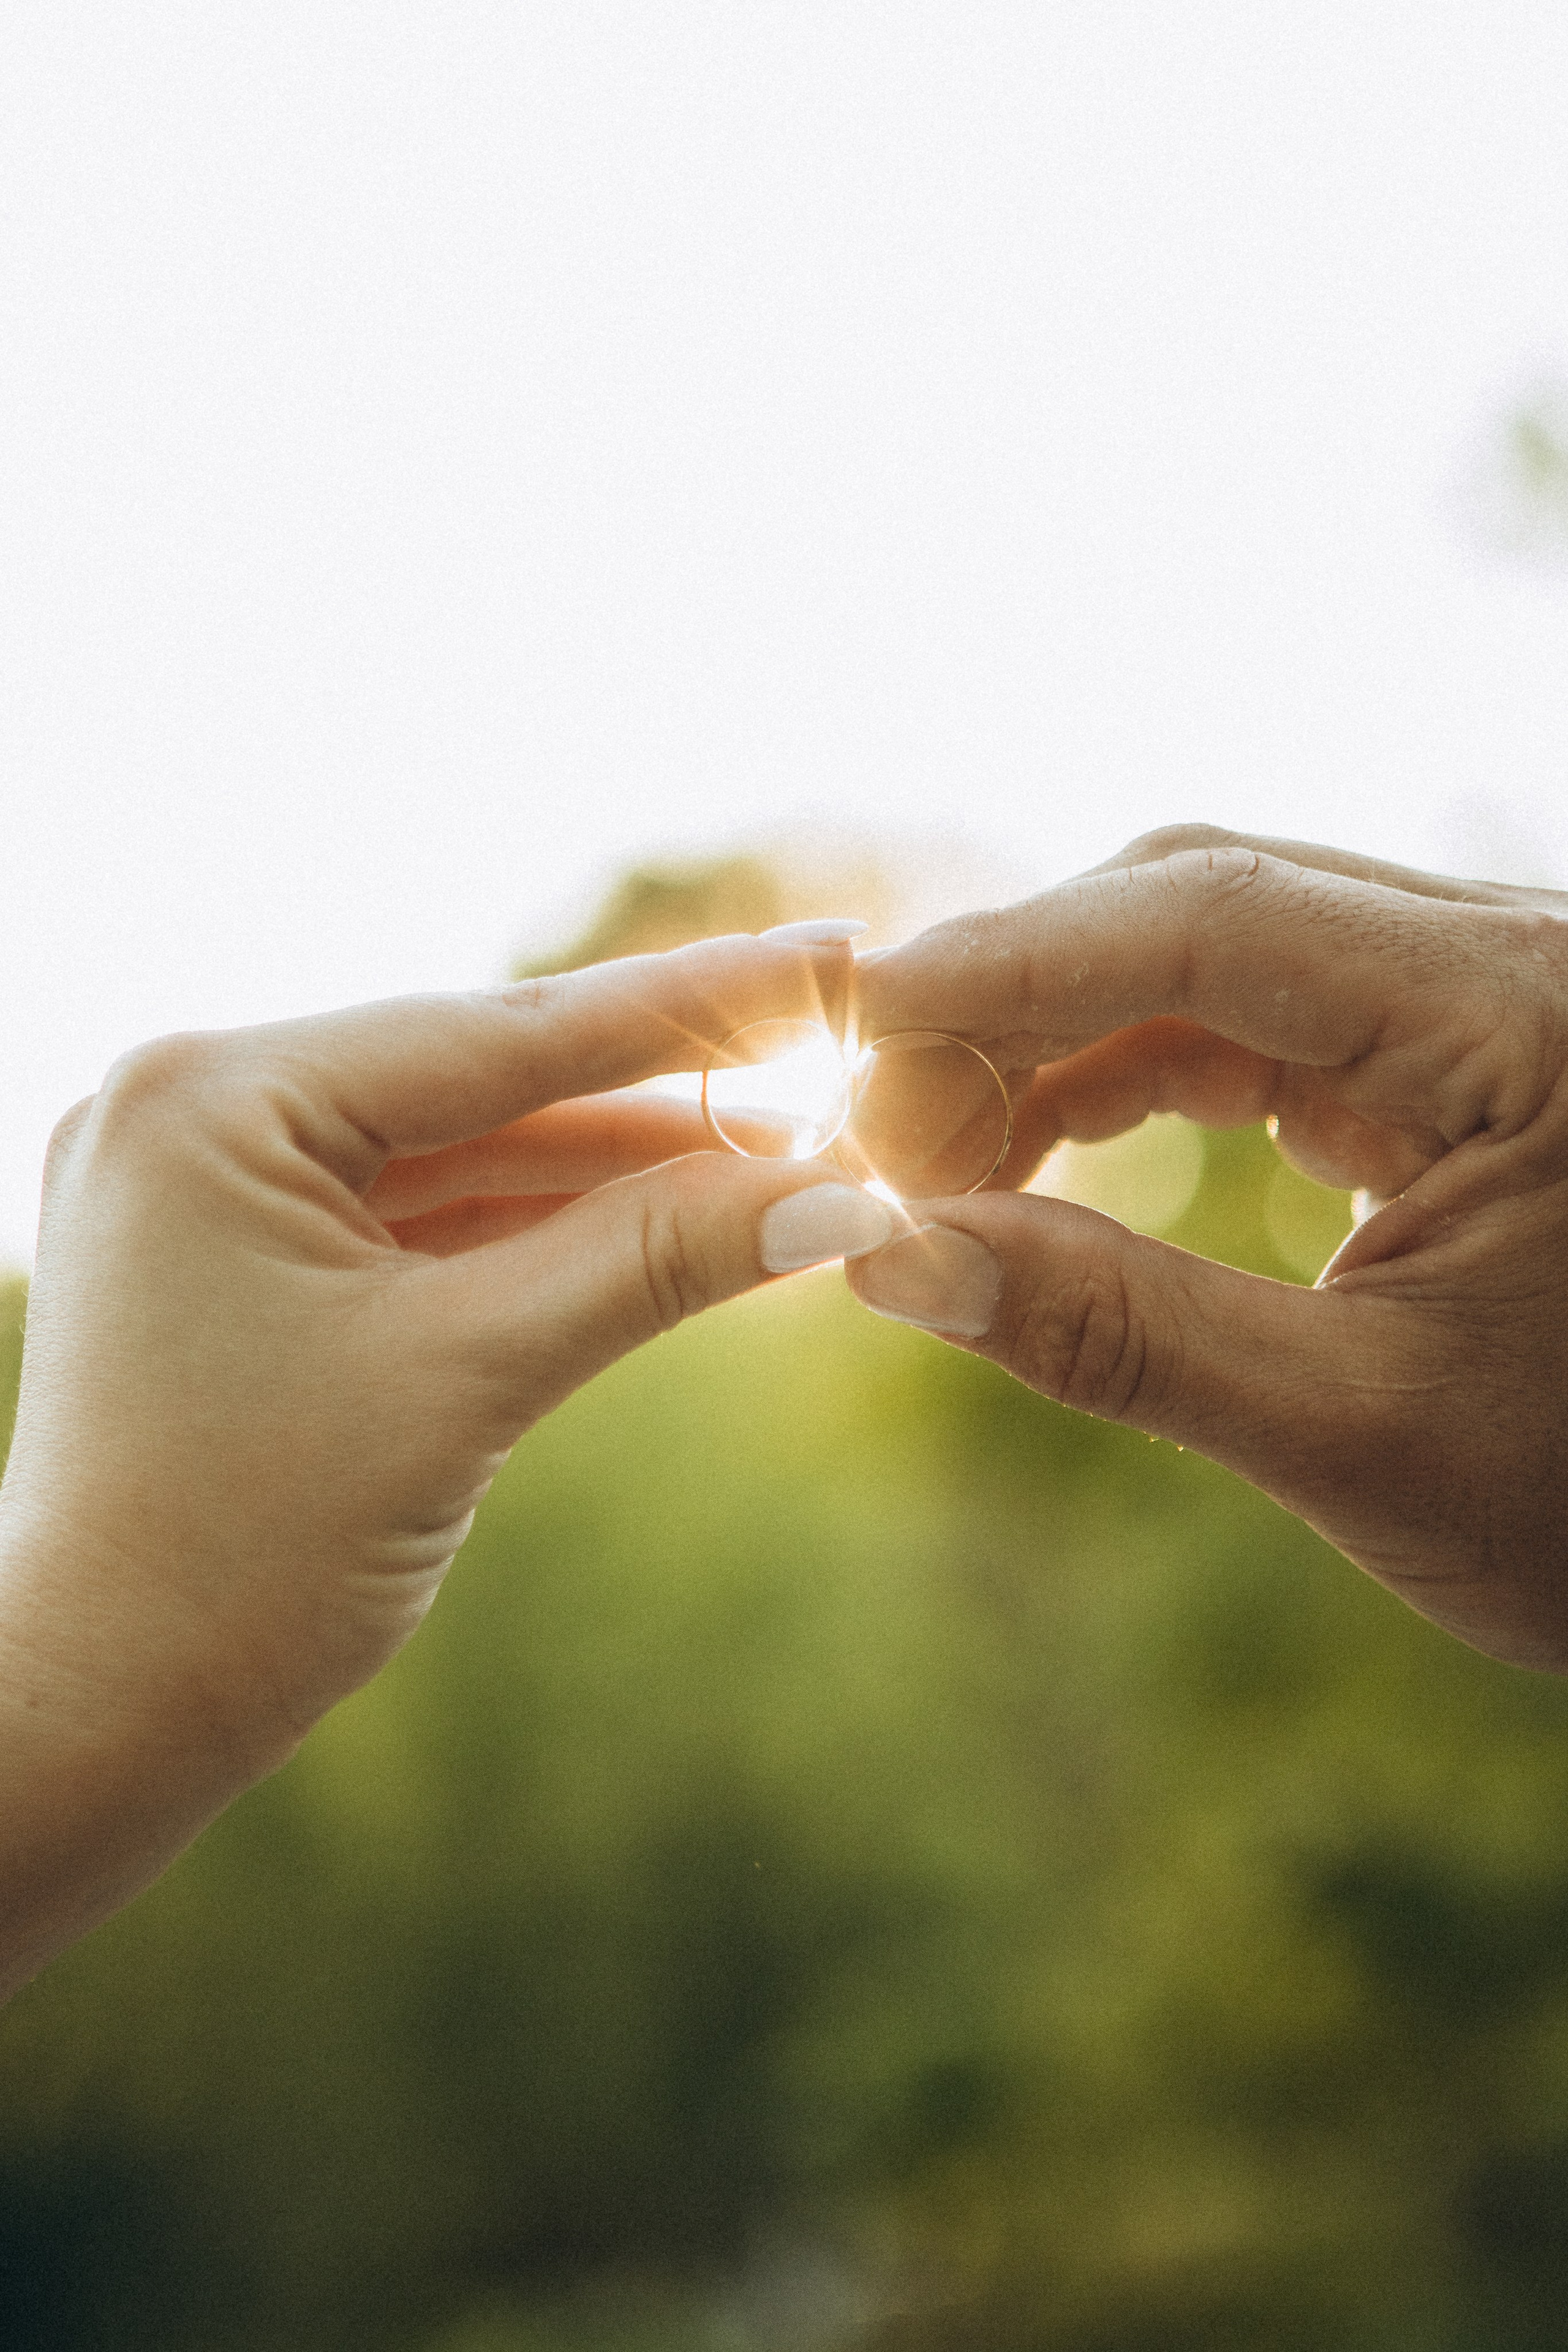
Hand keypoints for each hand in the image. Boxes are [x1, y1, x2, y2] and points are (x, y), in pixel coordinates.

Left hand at [0, 931, 898, 1991]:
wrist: (92, 1718)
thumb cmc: (243, 1557)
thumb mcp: (469, 1379)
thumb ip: (652, 1259)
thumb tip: (843, 1195)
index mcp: (212, 1096)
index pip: (499, 1033)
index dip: (684, 1005)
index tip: (825, 958)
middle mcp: (195, 1107)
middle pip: (483, 1082)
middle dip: (660, 1089)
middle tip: (826, 1039)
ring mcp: (209, 1181)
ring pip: (460, 1152)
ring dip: (612, 1163)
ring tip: (780, 1148)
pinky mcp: (237, 1255)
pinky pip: (418, 1216)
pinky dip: (536, 1225)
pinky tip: (668, 1206)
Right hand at [847, 827, 1567, 1671]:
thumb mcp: (1360, 1435)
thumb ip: (1120, 1335)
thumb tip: (888, 1260)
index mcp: (1532, 1016)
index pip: (1219, 919)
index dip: (1008, 960)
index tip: (852, 1018)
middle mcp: (1518, 963)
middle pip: (1207, 906)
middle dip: (1018, 1001)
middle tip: (876, 1130)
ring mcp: (1488, 1003)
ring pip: (1222, 955)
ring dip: (1061, 1039)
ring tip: (937, 1158)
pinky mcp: (1459, 1058)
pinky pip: (1264, 1022)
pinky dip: (1135, 1073)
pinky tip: (1041, 1153)